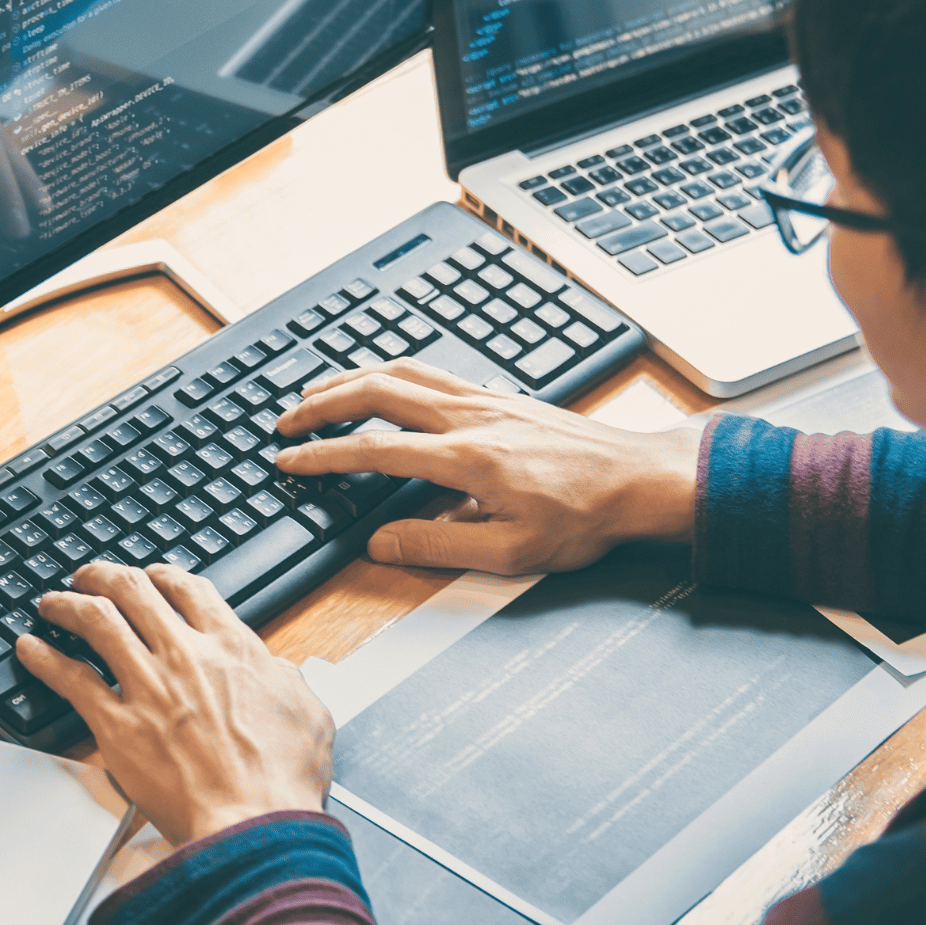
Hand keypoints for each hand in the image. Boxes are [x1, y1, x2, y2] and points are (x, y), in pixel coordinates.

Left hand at [14, 563, 333, 845]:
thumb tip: (275, 669)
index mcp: (233, 648)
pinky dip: (44, 658)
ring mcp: (148, 687)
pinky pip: (70, 678)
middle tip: (90, 577)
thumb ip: (286, 680)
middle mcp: (185, 656)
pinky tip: (29, 649)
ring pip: (96, 619)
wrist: (254, 824)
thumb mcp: (308, 713)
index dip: (164, 575)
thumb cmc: (281, 782)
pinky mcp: (117, 726)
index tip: (152, 577)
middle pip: (133, 590)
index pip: (189, 590)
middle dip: (105, 575)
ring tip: (52, 602)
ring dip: (68, 604)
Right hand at [273, 358, 700, 574]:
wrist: (639, 481)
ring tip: (318, 392)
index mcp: (465, 458)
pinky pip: (432, 372)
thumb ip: (437, 544)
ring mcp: (486, 400)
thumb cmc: (584, 520)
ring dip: (352, 378)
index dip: (322, 456)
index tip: (288, 462)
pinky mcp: (501, 397)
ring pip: (403, 371)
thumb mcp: (510, 552)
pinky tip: (385, 383)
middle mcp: (470, 417)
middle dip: (321, 403)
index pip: (373, 450)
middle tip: (286, 420)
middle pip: (376, 392)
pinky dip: (392, 372)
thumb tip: (380, 542)